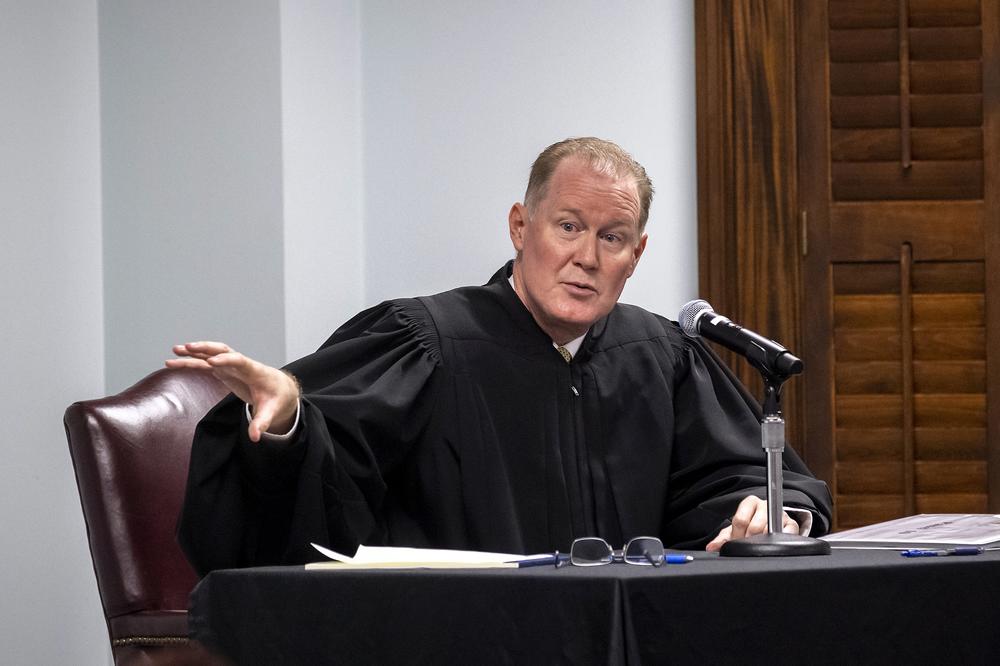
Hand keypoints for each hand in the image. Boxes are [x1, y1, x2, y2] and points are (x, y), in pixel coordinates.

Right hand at [167, 341, 298, 441]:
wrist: (279, 390)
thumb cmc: (276, 398)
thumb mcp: (271, 412)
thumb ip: (262, 423)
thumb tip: (254, 437)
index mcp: (254, 371)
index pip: (240, 361)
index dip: (227, 360)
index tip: (212, 362)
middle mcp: (241, 365)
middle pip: (223, 350)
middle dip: (206, 348)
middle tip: (187, 347)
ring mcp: (232, 367)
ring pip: (211, 355)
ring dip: (194, 352)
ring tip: (175, 351)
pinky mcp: (225, 371)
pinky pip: (206, 364)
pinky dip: (192, 362)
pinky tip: (176, 362)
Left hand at [705, 495, 798, 551]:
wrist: (772, 523)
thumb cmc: (751, 525)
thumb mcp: (735, 529)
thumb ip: (723, 538)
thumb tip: (711, 547)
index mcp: (749, 502)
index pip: (740, 519)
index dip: (737, 534)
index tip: (736, 541)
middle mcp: (765, 505)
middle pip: (755, 526)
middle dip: (748, 540)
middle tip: (746, 546)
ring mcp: (780, 514)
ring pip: (769, 531)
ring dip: (762, 542)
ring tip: (758, 546)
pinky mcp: (792, 525)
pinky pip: (787, 535)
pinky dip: (779, 542)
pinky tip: (774, 545)